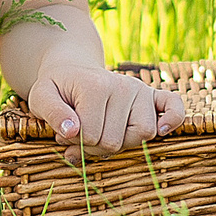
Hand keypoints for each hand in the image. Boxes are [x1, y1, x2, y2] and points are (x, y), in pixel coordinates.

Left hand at [24, 64, 182, 160]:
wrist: (72, 69)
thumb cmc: (56, 88)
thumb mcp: (40, 97)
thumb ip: (53, 114)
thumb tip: (72, 132)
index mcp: (95, 86)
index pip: (93, 137)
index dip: (76, 143)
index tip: (66, 132)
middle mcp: (122, 85)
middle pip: (118, 140)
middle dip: (95, 146)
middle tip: (81, 133)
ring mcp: (139, 89)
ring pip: (145, 134)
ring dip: (123, 142)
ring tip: (104, 132)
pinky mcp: (152, 94)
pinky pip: (175, 107)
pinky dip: (173, 119)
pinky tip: (162, 130)